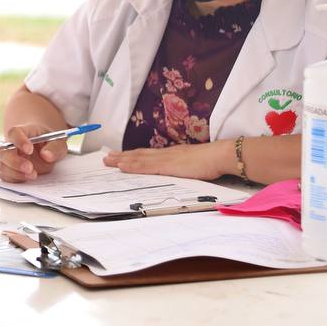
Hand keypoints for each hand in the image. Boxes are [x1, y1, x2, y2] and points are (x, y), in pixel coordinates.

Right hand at [0, 124, 68, 182]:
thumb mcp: (57, 141)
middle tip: (29, 168)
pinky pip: (6, 176)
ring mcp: (9, 159)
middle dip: (15, 162)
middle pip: (3, 151)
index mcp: (23, 132)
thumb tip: (47, 155)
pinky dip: (15, 179)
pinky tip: (27, 178)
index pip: (15, 133)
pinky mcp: (11, 170)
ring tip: (33, 175)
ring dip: (16, 173)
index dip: (19, 141)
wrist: (44, 148)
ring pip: (3, 166)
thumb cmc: (49, 142)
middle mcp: (12, 145)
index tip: (29, 150)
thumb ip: (54, 147)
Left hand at [103, 140, 232, 181]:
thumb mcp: (194, 164)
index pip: (148, 154)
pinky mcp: (166, 166)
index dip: (133, 155)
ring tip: (108, 161)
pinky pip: (145, 166)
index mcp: (172, 154)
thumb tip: (181, 172)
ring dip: (122, 160)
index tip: (121, 156)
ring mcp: (165, 159)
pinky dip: (132, 166)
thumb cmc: (212, 161)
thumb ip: (185, 167)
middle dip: (122, 156)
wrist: (219, 156)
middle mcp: (165, 154)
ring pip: (138, 159)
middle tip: (107, 158)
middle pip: (139, 155)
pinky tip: (122, 166)